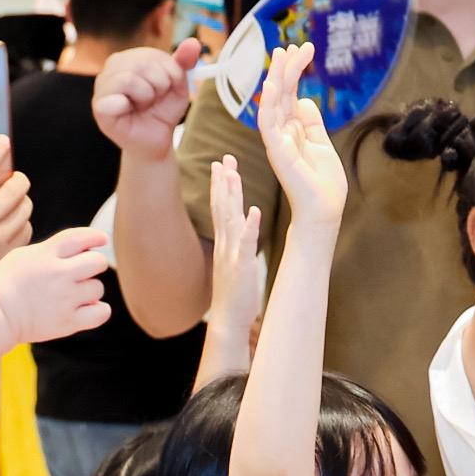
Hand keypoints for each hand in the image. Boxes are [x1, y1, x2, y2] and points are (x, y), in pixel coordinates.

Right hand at [0, 134, 29, 302]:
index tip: (2, 141)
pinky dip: (22, 220)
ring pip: (25, 207)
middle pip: (14, 187)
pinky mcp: (7, 255)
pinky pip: (26, 228)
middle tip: (12, 175)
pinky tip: (11, 220)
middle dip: (16, 175)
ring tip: (12, 197)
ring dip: (21, 196)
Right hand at [0, 226, 111, 344]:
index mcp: (46, 254)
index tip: (101, 240)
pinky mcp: (68, 322)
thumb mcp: (23, 255)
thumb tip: (81, 248)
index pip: (80, 238)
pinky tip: (85, 309)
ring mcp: (65, 299)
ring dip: (90, 290)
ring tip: (72, 295)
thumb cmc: (6, 284)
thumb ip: (51, 249)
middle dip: (94, 265)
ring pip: (98, 288)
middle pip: (98, 262)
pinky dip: (97, 310)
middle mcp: (59, 274)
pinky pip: (101, 312)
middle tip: (81, 273)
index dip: (95, 237)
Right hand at [91, 40, 207, 161]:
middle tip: (154, 100)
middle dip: (159, 86)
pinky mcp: (99, 108)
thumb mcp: (177, 84)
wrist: (157, 140)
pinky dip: (130, 105)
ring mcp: (102, 88)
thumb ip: (182, 61)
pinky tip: (131, 112)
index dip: (169, 73)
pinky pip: (114, 98)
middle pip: (142, 65)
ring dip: (146, 97)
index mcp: (129, 59)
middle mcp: (111, 69)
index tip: (166, 88)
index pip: (153, 55)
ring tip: (144, 105)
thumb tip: (193, 42)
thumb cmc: (162, 110)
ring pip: (129, 78)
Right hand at [205, 155, 265, 339]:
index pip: (220, 207)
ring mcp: (232, 254)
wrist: (230, 318)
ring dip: (231, 196)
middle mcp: (225, 244)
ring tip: (232, 174)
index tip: (221, 163)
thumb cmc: (236, 291)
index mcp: (225, 242)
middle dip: (222, 182)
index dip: (219, 185)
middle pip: (221, 207)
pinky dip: (249, 227)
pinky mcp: (242, 266)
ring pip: (230, 219)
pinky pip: (246, 244)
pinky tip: (255, 212)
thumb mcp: (234, 260)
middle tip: (223, 157)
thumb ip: (236, 241)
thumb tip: (241, 222)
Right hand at [257, 44, 347, 229]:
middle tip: (293, 45)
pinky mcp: (278, 153)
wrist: (325, 208)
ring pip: (272, 104)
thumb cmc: (323, 182)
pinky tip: (273, 86)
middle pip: (280, 93)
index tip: (303, 49)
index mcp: (291, 129)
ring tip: (282, 55)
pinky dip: (269, 105)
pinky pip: (268, 126)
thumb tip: (305, 100)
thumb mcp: (321, 144)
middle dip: (286, 68)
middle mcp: (281, 132)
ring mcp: (277, 141)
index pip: (289, 93)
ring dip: (276, 78)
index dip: (294, 71)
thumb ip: (311, 123)